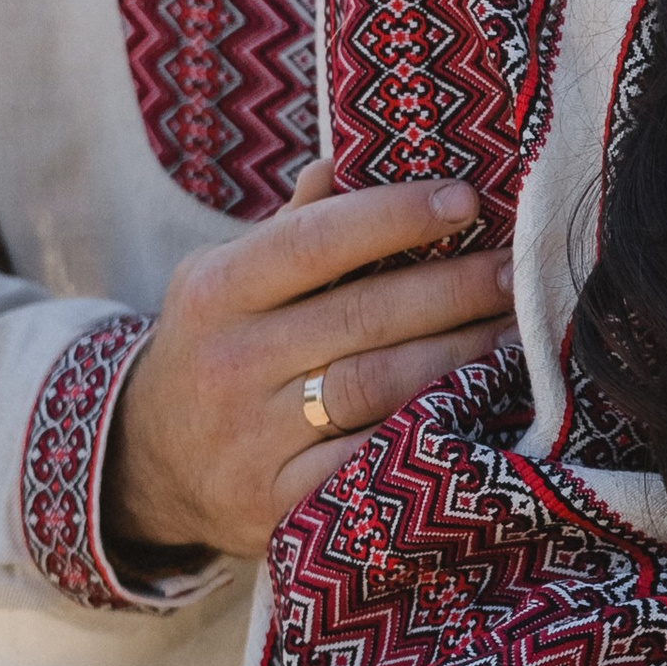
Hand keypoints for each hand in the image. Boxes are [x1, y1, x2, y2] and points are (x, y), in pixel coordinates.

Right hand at [104, 163, 513, 561]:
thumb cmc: (216, 349)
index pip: (315, 239)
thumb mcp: (225, 280)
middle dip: (453, 290)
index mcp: (216, 290)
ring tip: (514, 335)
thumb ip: (290, 229)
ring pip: (378, 388)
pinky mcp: (278, 506)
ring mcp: (252, 440)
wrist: (150, 467)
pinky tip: (478, 410)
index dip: (396, 216)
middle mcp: (229, 362)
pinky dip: (430, 434)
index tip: (466, 201)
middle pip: (363, 315)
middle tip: (516, 274)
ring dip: (460, 358)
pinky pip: (370, 464)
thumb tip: (349, 159)